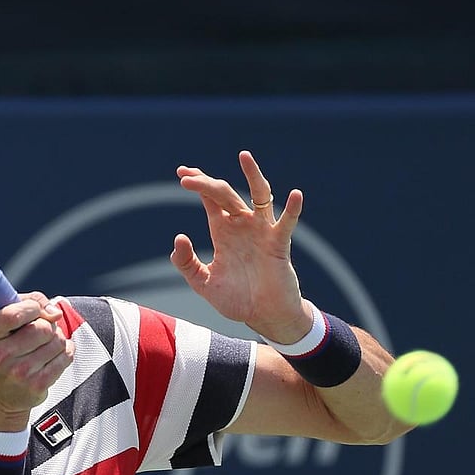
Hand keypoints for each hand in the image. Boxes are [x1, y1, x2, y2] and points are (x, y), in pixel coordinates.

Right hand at [0, 292, 73, 430]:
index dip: (33, 308)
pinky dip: (65, 351)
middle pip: (42, 327)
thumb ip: (27, 302)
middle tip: (40, 331)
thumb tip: (55, 312)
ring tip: (45, 344)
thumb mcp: (1, 321)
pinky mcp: (36, 385)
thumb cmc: (2, 349)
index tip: (35, 311)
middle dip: (47, 324)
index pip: (14, 314)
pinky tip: (53, 355)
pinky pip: (66, 356)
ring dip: (57, 338)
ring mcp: (18, 373)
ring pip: (58, 340)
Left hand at [170, 151, 311, 342]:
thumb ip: (186, 263)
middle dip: (206, 183)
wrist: (263, 318)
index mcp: (223, 231)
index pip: (209, 199)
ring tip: (243, 156)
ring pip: (259, 196)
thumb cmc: (237, 299)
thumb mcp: (203, 283)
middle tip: (187, 178)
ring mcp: (261, 231)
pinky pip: (286, 223)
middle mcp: (241, 225)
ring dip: (252, 175)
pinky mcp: (278, 244)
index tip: (182, 172)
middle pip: (225, 193)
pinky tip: (296, 195)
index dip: (198, 184)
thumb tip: (179, 238)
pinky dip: (292, 209)